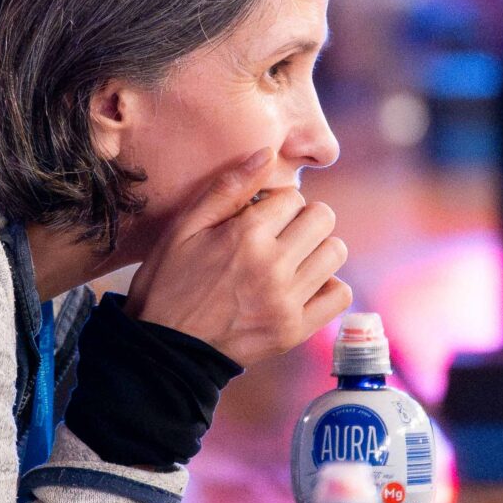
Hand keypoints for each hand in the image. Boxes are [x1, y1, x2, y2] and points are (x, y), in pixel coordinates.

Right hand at [126, 152, 349, 367]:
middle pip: (323, 219)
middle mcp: (272, 266)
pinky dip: (328, 286)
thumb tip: (267, 153)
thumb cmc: (167, 283)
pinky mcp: (294, 330)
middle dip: (303, 220)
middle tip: (280, 235)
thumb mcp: (184, 227)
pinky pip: (340, 295)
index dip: (276, 204)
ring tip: (291, 260)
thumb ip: (228, 188)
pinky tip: (304, 286)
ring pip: (335, 253)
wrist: (162, 349)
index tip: (259, 219)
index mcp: (246, 235)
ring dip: (316, 250)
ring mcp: (287, 301)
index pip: (294, 197)